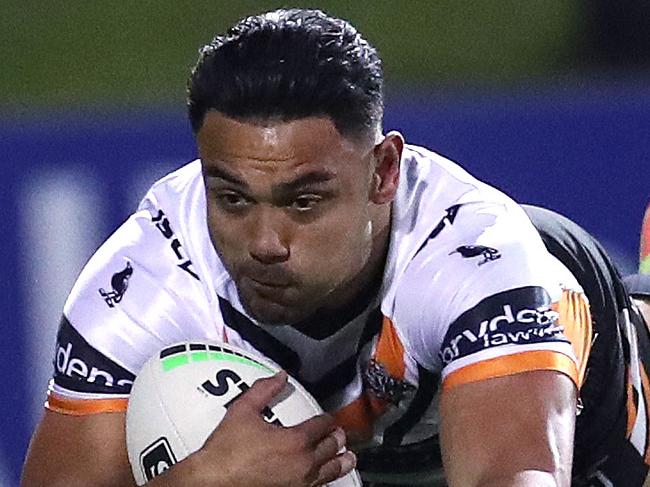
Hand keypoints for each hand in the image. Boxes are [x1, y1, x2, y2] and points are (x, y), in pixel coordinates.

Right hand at [191, 371, 356, 485]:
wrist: (213, 482)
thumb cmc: (226, 452)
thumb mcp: (243, 411)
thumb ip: (264, 390)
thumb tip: (279, 377)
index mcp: (296, 440)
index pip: (321, 425)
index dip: (327, 419)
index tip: (329, 418)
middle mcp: (303, 463)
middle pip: (330, 447)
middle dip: (336, 438)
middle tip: (340, 434)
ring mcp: (300, 483)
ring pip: (329, 471)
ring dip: (340, 462)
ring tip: (348, 458)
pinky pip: (318, 486)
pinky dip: (326, 479)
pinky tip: (326, 478)